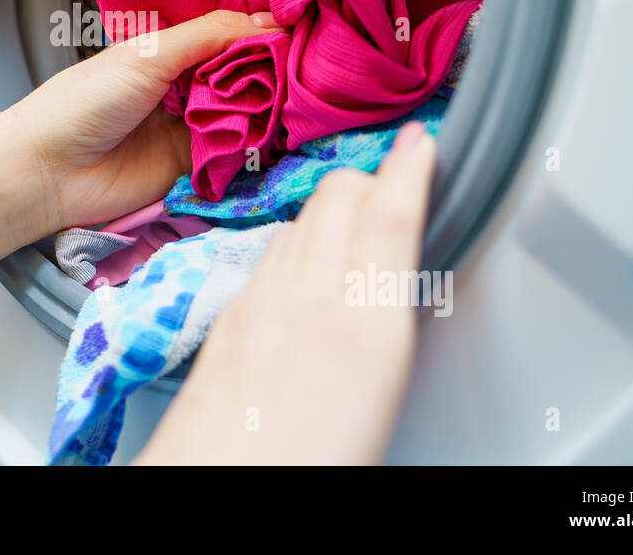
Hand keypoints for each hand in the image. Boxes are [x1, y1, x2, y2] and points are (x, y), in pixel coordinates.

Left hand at [8, 9, 278, 233]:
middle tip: (312, 61)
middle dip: (273, 65)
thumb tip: (269, 21)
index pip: (227, 28)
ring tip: (304, 93)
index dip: (260, 25)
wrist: (50, 170)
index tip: (303, 21)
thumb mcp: (150, 53)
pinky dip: (258, 141)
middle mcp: (184, 82)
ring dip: (271, 103)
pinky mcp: (195, 164)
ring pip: (247, 108)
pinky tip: (282, 130)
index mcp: (169, 46)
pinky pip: (237, 149)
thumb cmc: (84, 102)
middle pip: (244, 69)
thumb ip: (210, 34)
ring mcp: (191, 123)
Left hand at [135, 121, 434, 464]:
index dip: (409, 168)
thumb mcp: (383, 402)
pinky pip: (268, 254)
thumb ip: (390, 332)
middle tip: (396, 186)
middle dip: (371, 179)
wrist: (212, 494)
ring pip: (300, 221)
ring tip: (355, 225)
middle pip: (337, 199)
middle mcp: (302, 303)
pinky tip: (305, 268)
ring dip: (332, 208)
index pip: (388, 217)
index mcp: (358, 329)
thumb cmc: (306, 471)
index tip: (420, 140)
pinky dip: (297, 241)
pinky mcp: (226, 321)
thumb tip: (399, 299)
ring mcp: (256, 305)